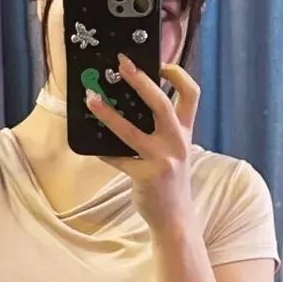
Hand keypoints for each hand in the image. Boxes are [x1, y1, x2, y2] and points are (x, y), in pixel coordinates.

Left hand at [88, 56, 199, 234]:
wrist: (175, 218)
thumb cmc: (170, 181)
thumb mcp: (175, 151)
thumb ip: (162, 130)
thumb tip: (129, 103)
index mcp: (185, 132)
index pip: (191, 94)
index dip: (178, 74)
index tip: (160, 63)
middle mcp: (177, 143)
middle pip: (161, 104)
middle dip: (141, 81)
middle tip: (122, 65)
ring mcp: (162, 160)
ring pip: (131, 131)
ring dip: (108, 114)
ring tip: (91, 100)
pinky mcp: (146, 176)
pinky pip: (118, 159)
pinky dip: (103, 152)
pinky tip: (92, 148)